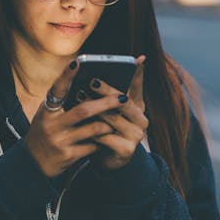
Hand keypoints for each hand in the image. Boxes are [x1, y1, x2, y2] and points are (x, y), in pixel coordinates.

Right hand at [25, 60, 128, 177]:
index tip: (77, 62)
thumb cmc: (44, 133)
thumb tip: (83, 82)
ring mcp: (60, 141)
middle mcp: (52, 125)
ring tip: (119, 118)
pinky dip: (102, 141)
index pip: (57, 90)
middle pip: (83, 110)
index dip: (66, 76)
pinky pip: (92, 146)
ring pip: (92, 129)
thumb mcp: (46, 115)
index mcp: (46, 111)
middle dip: (105, 103)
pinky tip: (108, 138)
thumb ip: (61, 102)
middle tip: (122, 97)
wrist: (32, 164)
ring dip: (108, 123)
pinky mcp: (68, 156)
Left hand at [89, 55, 147, 170]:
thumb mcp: (109, 111)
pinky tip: (79, 123)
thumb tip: (92, 74)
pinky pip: (105, 137)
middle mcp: (141, 119)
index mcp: (138, 107)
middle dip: (106, 91)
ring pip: (112, 118)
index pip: (138, 87)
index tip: (137, 59)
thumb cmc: (106, 129)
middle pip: (123, 101)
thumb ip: (107, 95)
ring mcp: (135, 135)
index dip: (138, 73)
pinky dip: (91, 130)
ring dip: (94, 109)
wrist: (108, 160)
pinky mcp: (126, 150)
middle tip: (92, 81)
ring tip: (79, 98)